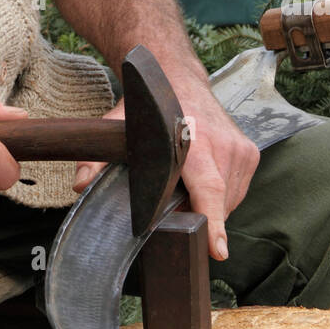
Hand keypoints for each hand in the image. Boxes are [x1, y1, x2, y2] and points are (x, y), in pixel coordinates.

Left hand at [73, 80, 258, 262]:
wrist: (180, 78)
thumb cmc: (150, 107)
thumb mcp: (118, 127)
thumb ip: (96, 158)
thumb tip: (79, 184)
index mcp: (194, 139)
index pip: (209, 188)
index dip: (213, 220)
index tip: (218, 250)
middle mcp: (222, 144)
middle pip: (217, 203)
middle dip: (198, 216)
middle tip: (174, 204)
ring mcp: (240, 149)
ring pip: (230, 201)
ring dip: (211, 206)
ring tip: (186, 185)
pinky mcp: (250, 153)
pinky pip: (238, 191)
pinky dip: (222, 195)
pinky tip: (202, 179)